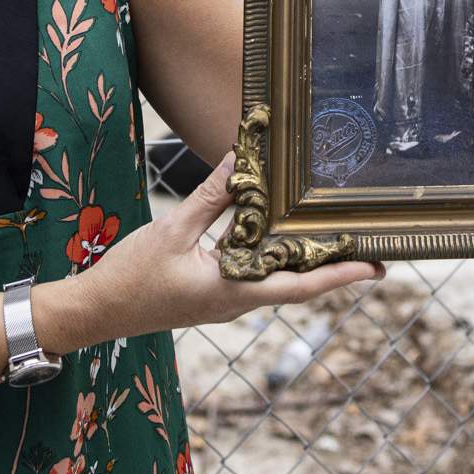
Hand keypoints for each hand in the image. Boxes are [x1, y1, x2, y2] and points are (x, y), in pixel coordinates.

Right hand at [40, 160, 382, 349]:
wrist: (94, 312)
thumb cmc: (130, 277)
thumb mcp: (173, 231)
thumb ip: (212, 198)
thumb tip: (244, 162)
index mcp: (235, 293)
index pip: (302, 287)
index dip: (342, 275)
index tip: (378, 266)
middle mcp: (239, 300)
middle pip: (298, 281)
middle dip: (334, 262)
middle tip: (370, 239)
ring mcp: (228, 298)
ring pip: (277, 274)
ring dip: (305, 254)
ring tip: (337, 229)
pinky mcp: (215, 290)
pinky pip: (253, 268)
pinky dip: (270, 247)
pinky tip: (278, 224)